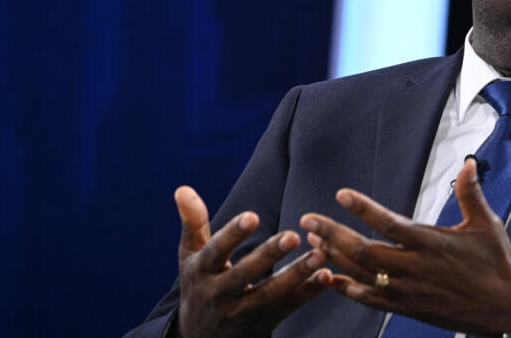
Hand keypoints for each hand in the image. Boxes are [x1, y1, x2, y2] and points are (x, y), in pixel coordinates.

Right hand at [174, 186, 333, 337]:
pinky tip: (328, 275)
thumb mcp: (190, 256)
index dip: (233, 234)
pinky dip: (308, 292)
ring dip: (297, 275)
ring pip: (270, 294)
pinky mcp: (262, 324)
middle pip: (244, 274)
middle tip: (293, 236)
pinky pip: (288, 307)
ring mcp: (240, 312)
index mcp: (202, 271)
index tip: (252, 216)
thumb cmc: (200, 283)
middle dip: (269, 255)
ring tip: (320, 255)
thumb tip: (183, 188)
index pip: (216, 251)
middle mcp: (218, 294)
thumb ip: (193, 222)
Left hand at [301, 159, 510, 334]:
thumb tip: (468, 163)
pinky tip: (328, 278)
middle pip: (364, 250)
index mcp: (432, 243)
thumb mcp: (487, 224)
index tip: (341, 194)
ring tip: (313, 242)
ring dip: (334, 258)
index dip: (364, 209)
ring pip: (362, 274)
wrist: (505, 308)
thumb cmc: (497, 263)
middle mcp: (415, 267)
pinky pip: (369, 300)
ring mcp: (408, 290)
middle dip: (333, 233)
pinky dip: (346, 289)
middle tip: (308, 220)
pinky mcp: (407, 308)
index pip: (390, 223)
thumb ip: (471, 193)